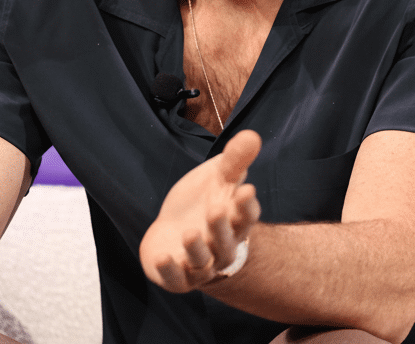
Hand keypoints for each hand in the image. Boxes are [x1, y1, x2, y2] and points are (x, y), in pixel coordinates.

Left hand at [139, 130, 262, 292]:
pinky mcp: (178, 277)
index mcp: (235, 223)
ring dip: (197, 249)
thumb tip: (252, 135)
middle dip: (221, 228)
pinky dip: (170, 271)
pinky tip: (163, 257)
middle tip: (214, 209)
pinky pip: (177, 279)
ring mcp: (200, 265)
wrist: (174, 231)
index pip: (246, 217)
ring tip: (189, 233)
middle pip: (226, 243)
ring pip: (203, 262)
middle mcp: (221, 248)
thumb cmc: (202, 202)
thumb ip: (234, 161)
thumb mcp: (217, 178)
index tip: (245, 189)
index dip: (246, 206)